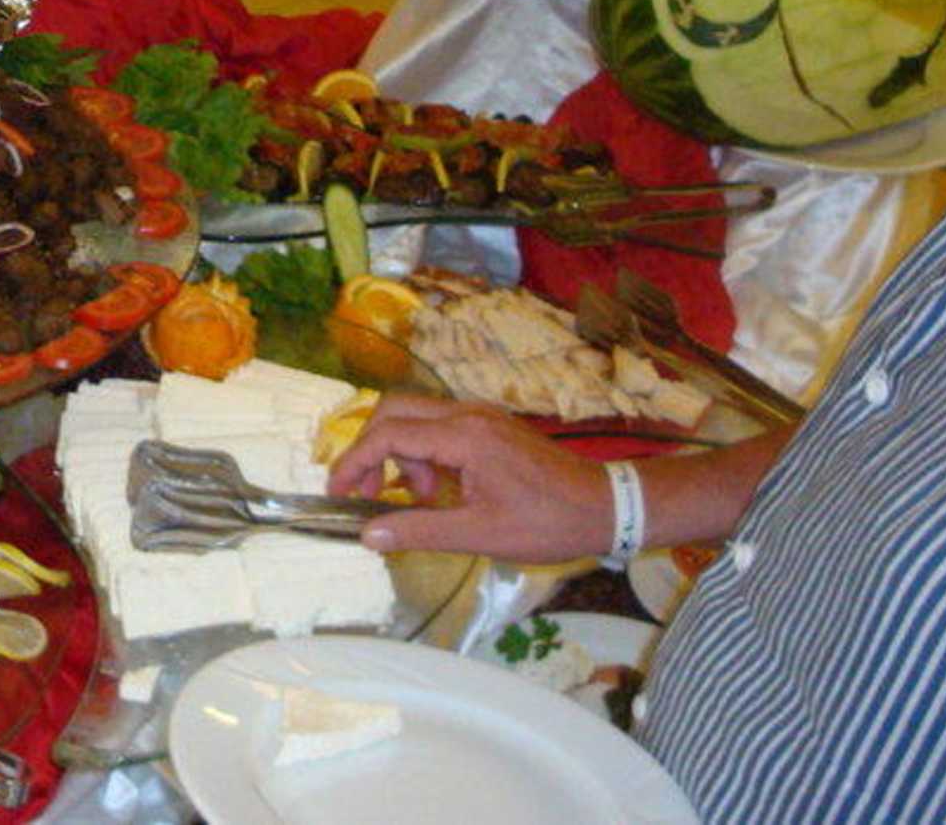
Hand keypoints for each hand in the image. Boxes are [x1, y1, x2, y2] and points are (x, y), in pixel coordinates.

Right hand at [328, 394, 612, 561]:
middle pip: (394, 411)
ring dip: (401, 454)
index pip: (388, 434)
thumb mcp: (481, 534)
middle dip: (371, 450)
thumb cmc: (547, 523)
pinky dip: (423, 452)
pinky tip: (440, 490)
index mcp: (464, 436)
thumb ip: (420, 531)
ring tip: (422, 500)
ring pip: (415, 416)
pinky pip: (439, 426)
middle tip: (369, 493)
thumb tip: (368, 535)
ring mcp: (480, 416)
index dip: (354, 462)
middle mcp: (468, 414)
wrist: (606, 506)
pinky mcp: (490, 425)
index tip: (338, 492)